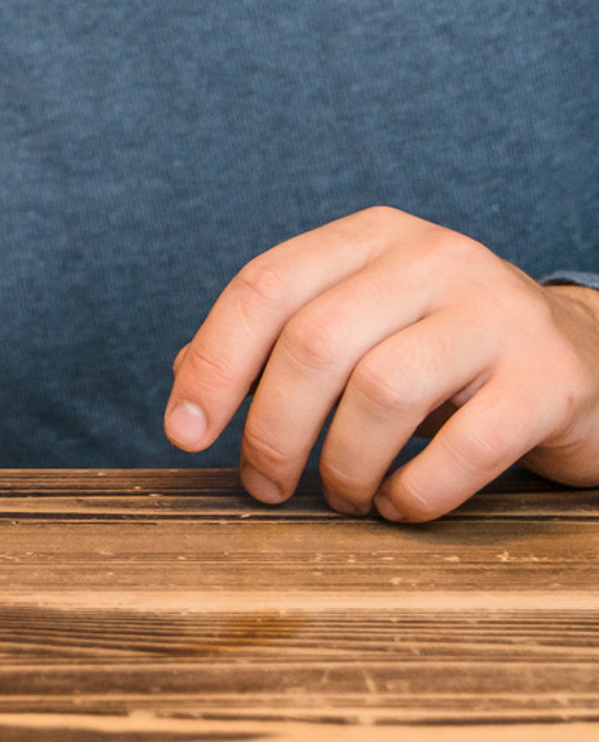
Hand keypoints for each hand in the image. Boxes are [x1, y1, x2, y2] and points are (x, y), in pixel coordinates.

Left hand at [164, 208, 598, 520]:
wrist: (586, 359)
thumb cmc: (444, 350)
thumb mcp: (361, 321)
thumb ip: (276, 340)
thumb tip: (187, 383)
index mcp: (370, 236)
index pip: (264, 287)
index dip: (214, 363)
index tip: (184, 431)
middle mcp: (433, 257)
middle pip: (314, 342)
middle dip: (272, 429)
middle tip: (265, 486)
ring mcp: (498, 312)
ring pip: (382, 391)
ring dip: (344, 464)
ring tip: (343, 497)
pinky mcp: (552, 379)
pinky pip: (466, 445)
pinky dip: (417, 491)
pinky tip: (401, 505)